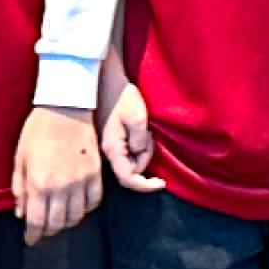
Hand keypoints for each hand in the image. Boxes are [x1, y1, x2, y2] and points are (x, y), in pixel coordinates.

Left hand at [13, 104, 101, 243]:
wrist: (65, 108)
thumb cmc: (38, 130)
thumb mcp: (20, 158)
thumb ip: (20, 187)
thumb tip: (21, 213)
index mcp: (39, 184)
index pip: (36, 221)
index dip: (32, 235)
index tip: (30, 240)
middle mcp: (61, 188)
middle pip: (57, 223)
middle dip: (48, 230)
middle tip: (42, 229)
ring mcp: (81, 182)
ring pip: (76, 216)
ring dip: (66, 222)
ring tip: (58, 219)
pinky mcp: (96, 175)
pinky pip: (93, 202)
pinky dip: (85, 209)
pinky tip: (77, 207)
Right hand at [99, 77, 163, 195]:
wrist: (107, 82)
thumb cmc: (122, 98)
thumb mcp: (137, 117)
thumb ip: (140, 141)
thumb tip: (139, 153)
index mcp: (113, 149)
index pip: (128, 178)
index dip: (145, 186)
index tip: (162, 183)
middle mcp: (108, 151)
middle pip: (131, 170)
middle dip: (145, 159)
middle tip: (150, 137)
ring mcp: (109, 146)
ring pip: (130, 161)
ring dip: (142, 151)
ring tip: (145, 129)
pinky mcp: (113, 140)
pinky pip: (128, 152)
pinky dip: (138, 146)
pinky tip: (140, 130)